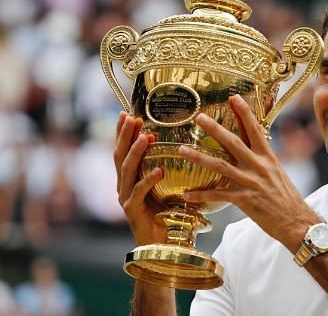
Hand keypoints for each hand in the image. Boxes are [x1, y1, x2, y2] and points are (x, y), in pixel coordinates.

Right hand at [114, 112, 165, 245]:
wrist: (160, 246)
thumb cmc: (166, 216)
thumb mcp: (165, 188)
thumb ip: (164, 169)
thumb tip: (175, 144)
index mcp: (129, 179)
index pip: (122, 151)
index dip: (123, 133)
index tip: (127, 114)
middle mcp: (123, 186)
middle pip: (119, 156)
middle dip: (125, 136)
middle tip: (131, 118)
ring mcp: (126, 199)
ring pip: (127, 171)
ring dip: (136, 152)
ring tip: (146, 137)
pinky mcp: (133, 211)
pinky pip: (140, 192)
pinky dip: (149, 180)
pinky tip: (159, 170)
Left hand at [178, 95, 320, 251]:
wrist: (298, 222)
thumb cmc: (287, 199)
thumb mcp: (278, 173)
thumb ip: (262, 160)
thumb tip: (251, 149)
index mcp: (268, 158)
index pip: (255, 130)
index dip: (244, 113)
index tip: (233, 98)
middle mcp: (259, 167)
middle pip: (234, 142)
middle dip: (215, 129)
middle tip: (199, 117)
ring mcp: (252, 183)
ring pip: (221, 166)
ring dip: (199, 157)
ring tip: (182, 149)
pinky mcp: (245, 200)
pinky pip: (219, 195)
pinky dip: (201, 195)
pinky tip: (187, 194)